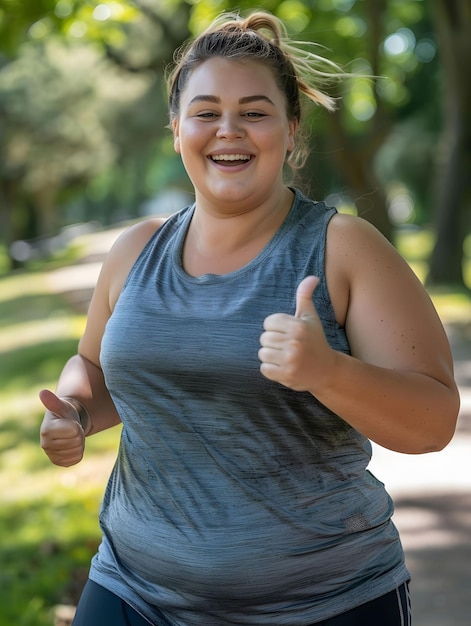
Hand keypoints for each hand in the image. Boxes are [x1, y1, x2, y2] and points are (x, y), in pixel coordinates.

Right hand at [39, 389, 84, 466]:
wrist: (66, 425)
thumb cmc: (64, 413)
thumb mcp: (61, 405)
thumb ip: (53, 401)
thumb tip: (42, 392)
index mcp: (46, 430)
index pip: (74, 430)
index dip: (76, 425)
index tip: (69, 422)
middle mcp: (45, 445)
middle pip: (77, 441)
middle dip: (78, 434)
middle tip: (71, 429)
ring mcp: (51, 455)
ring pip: (77, 451)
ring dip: (78, 443)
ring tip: (71, 436)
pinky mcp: (59, 463)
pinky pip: (76, 459)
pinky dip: (78, 452)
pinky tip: (71, 445)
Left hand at [259, 276, 334, 391]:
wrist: (327, 370)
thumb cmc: (315, 340)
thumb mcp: (311, 317)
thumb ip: (305, 296)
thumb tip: (312, 277)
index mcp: (298, 326)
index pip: (268, 322)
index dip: (275, 328)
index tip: (287, 333)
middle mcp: (294, 342)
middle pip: (264, 338)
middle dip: (273, 342)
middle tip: (287, 347)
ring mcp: (290, 360)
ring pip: (262, 353)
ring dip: (271, 356)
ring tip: (285, 357)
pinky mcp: (286, 375)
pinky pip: (264, 368)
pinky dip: (271, 369)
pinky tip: (284, 367)